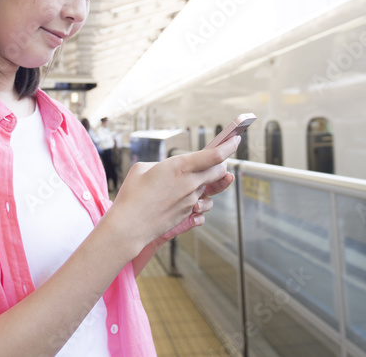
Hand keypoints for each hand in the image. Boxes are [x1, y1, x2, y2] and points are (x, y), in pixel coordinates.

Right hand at [103, 135, 240, 256]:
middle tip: (219, 159)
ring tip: (200, 180)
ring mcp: (190, 200)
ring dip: (210, 183)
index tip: (236, 139)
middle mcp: (190, 183)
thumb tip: (171, 170)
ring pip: (211, 189)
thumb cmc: (132, 194)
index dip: (229, 145)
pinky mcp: (187, 214)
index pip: (214, 155)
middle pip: (219, 171)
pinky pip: (201, 204)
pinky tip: (187, 198)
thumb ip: (163, 166)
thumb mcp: (143, 168)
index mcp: (179, 167)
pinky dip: (198, 198)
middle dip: (222, 164)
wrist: (130, 225)